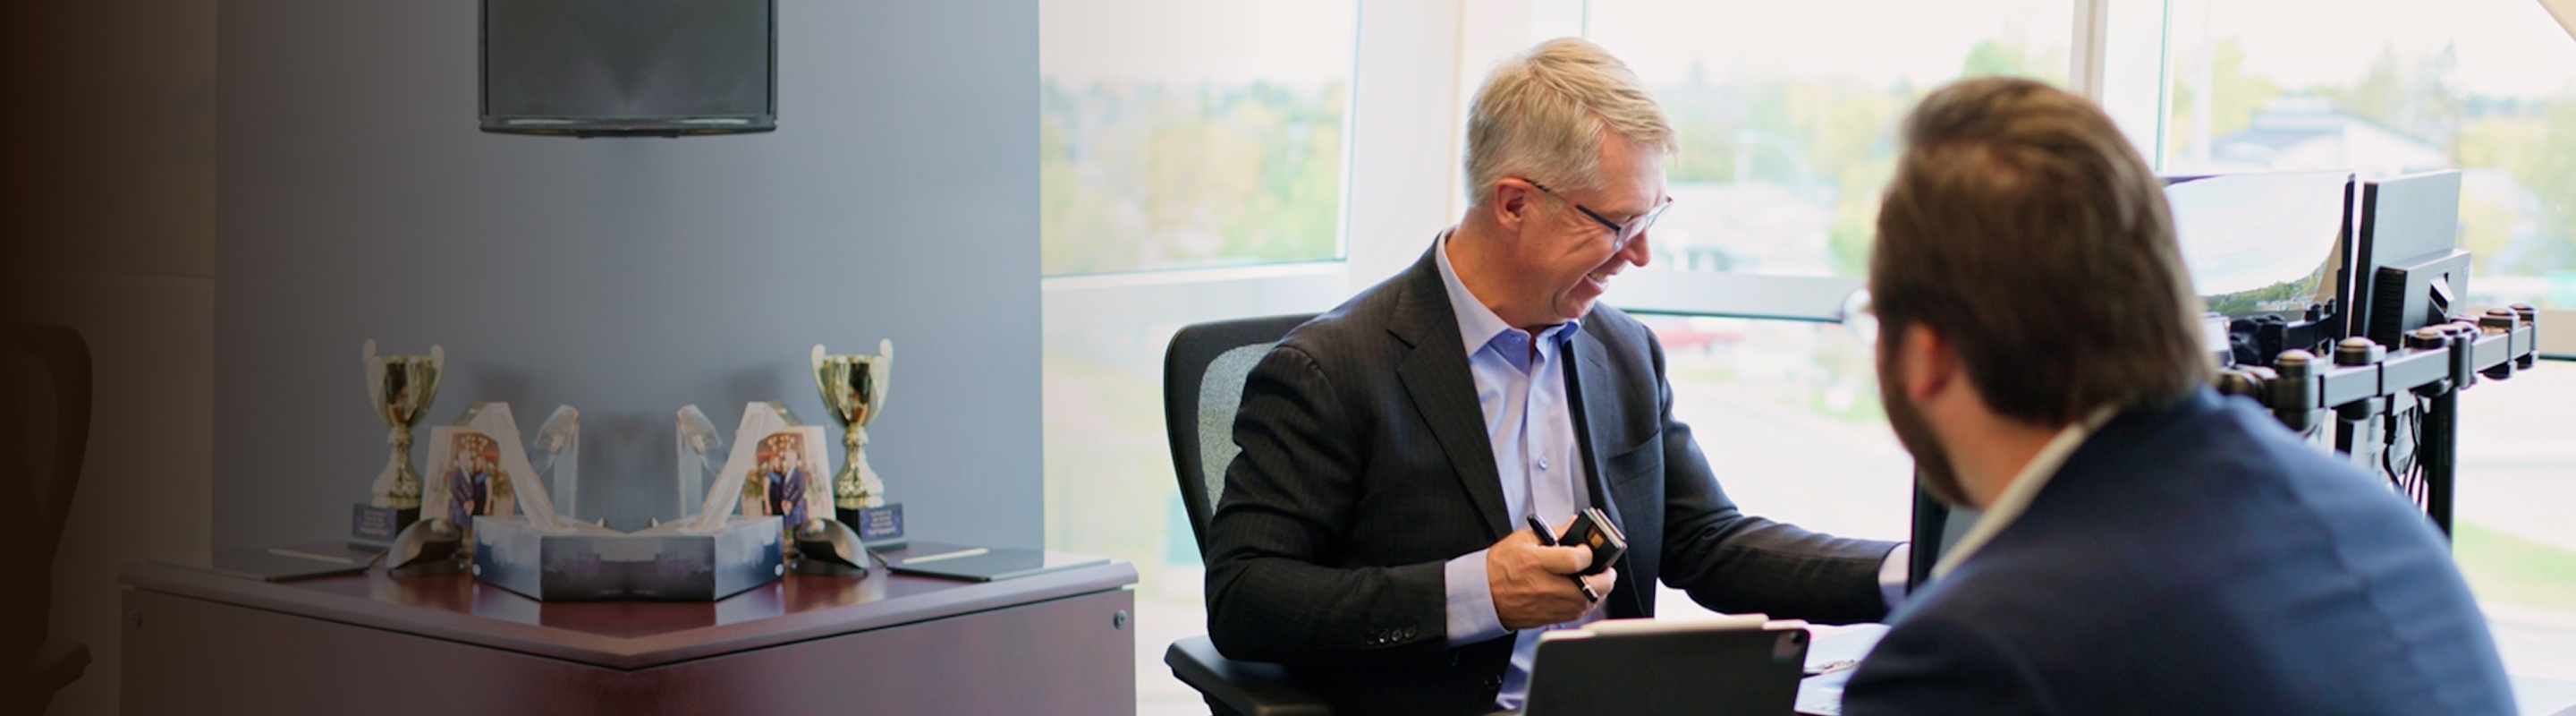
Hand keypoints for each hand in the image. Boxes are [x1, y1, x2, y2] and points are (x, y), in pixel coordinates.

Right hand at [1487, 519, 1618, 629]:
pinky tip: (1582, 591)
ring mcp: (1552, 605)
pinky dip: (1587, 601)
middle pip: (1594, 585)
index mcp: (1539, 563)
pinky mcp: (1553, 618)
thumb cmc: (1499, 567)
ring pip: (1592, 602)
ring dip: (1599, 589)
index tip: (1588, 548)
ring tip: (1594, 578)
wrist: (1483, 595)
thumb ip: (1553, 532)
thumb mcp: (1523, 539)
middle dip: (1606, 574)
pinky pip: (1581, 613)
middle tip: (1604, 565)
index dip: (1589, 551)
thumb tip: (1574, 524)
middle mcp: (1548, 587)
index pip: (1578, 559)